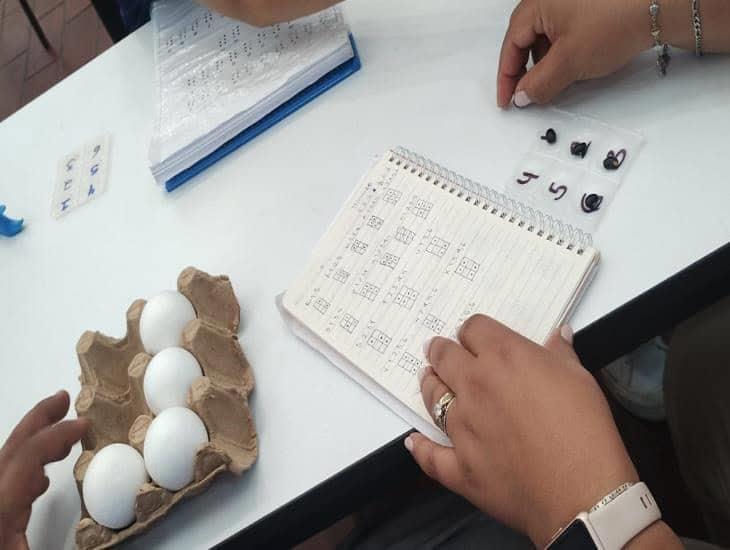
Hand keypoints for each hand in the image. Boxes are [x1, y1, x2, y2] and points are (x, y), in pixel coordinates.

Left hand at [0, 391, 87, 549]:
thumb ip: (75, 544)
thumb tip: (111, 535)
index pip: (27, 457)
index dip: (57, 435)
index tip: (83, 425)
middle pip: (10, 451)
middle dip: (37, 422)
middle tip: (63, 400)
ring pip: (4, 463)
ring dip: (33, 444)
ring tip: (59, 431)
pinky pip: (4, 482)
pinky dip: (25, 469)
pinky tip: (42, 478)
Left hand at [406, 315, 638, 546]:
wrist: (581, 492)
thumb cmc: (585, 434)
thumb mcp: (580, 380)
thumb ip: (561, 354)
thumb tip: (559, 337)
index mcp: (504, 358)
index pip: (473, 329)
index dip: (473, 331)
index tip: (474, 335)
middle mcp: (475, 387)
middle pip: (444, 357)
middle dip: (441, 351)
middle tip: (439, 350)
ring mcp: (462, 426)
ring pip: (432, 398)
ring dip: (429, 386)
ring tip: (428, 379)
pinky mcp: (459, 465)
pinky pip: (430, 454)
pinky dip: (420, 447)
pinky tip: (414, 441)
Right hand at [497, 0, 652, 107]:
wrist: (659, 3)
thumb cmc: (612, 23)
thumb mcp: (568, 62)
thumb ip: (538, 84)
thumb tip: (521, 97)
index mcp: (535, 5)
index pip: (510, 45)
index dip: (506, 77)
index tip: (507, 101)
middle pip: (525, 39)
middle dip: (524, 70)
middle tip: (527, 95)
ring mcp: (569, 0)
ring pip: (545, 36)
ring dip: (544, 62)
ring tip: (555, 81)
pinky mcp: (589, 4)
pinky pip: (564, 30)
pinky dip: (562, 51)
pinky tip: (574, 64)